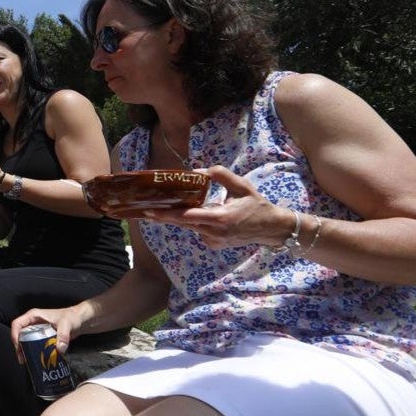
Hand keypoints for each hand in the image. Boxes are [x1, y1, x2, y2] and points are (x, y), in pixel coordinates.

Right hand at [10, 306, 85, 361]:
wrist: (80, 320)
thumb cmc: (72, 317)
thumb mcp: (67, 324)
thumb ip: (63, 335)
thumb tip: (59, 349)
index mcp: (34, 316)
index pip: (17, 324)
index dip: (14, 335)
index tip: (18, 347)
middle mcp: (33, 323)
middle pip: (19, 334)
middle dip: (19, 347)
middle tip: (22, 358)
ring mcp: (37, 330)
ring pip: (25, 340)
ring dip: (24, 351)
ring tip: (27, 361)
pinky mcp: (42, 337)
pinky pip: (33, 344)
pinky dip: (33, 352)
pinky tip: (35, 359)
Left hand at [143, 166, 290, 249]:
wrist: (271, 229)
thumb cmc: (256, 205)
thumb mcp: (242, 186)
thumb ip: (220, 175)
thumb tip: (198, 171)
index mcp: (219, 218)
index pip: (187, 216)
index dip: (167, 214)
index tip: (150, 211)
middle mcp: (214, 233)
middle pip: (182, 224)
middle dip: (163, 217)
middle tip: (144, 210)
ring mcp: (214, 241)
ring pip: (189, 228)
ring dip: (177, 218)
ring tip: (162, 208)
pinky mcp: (214, 244)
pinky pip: (198, 231)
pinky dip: (194, 223)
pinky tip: (198, 215)